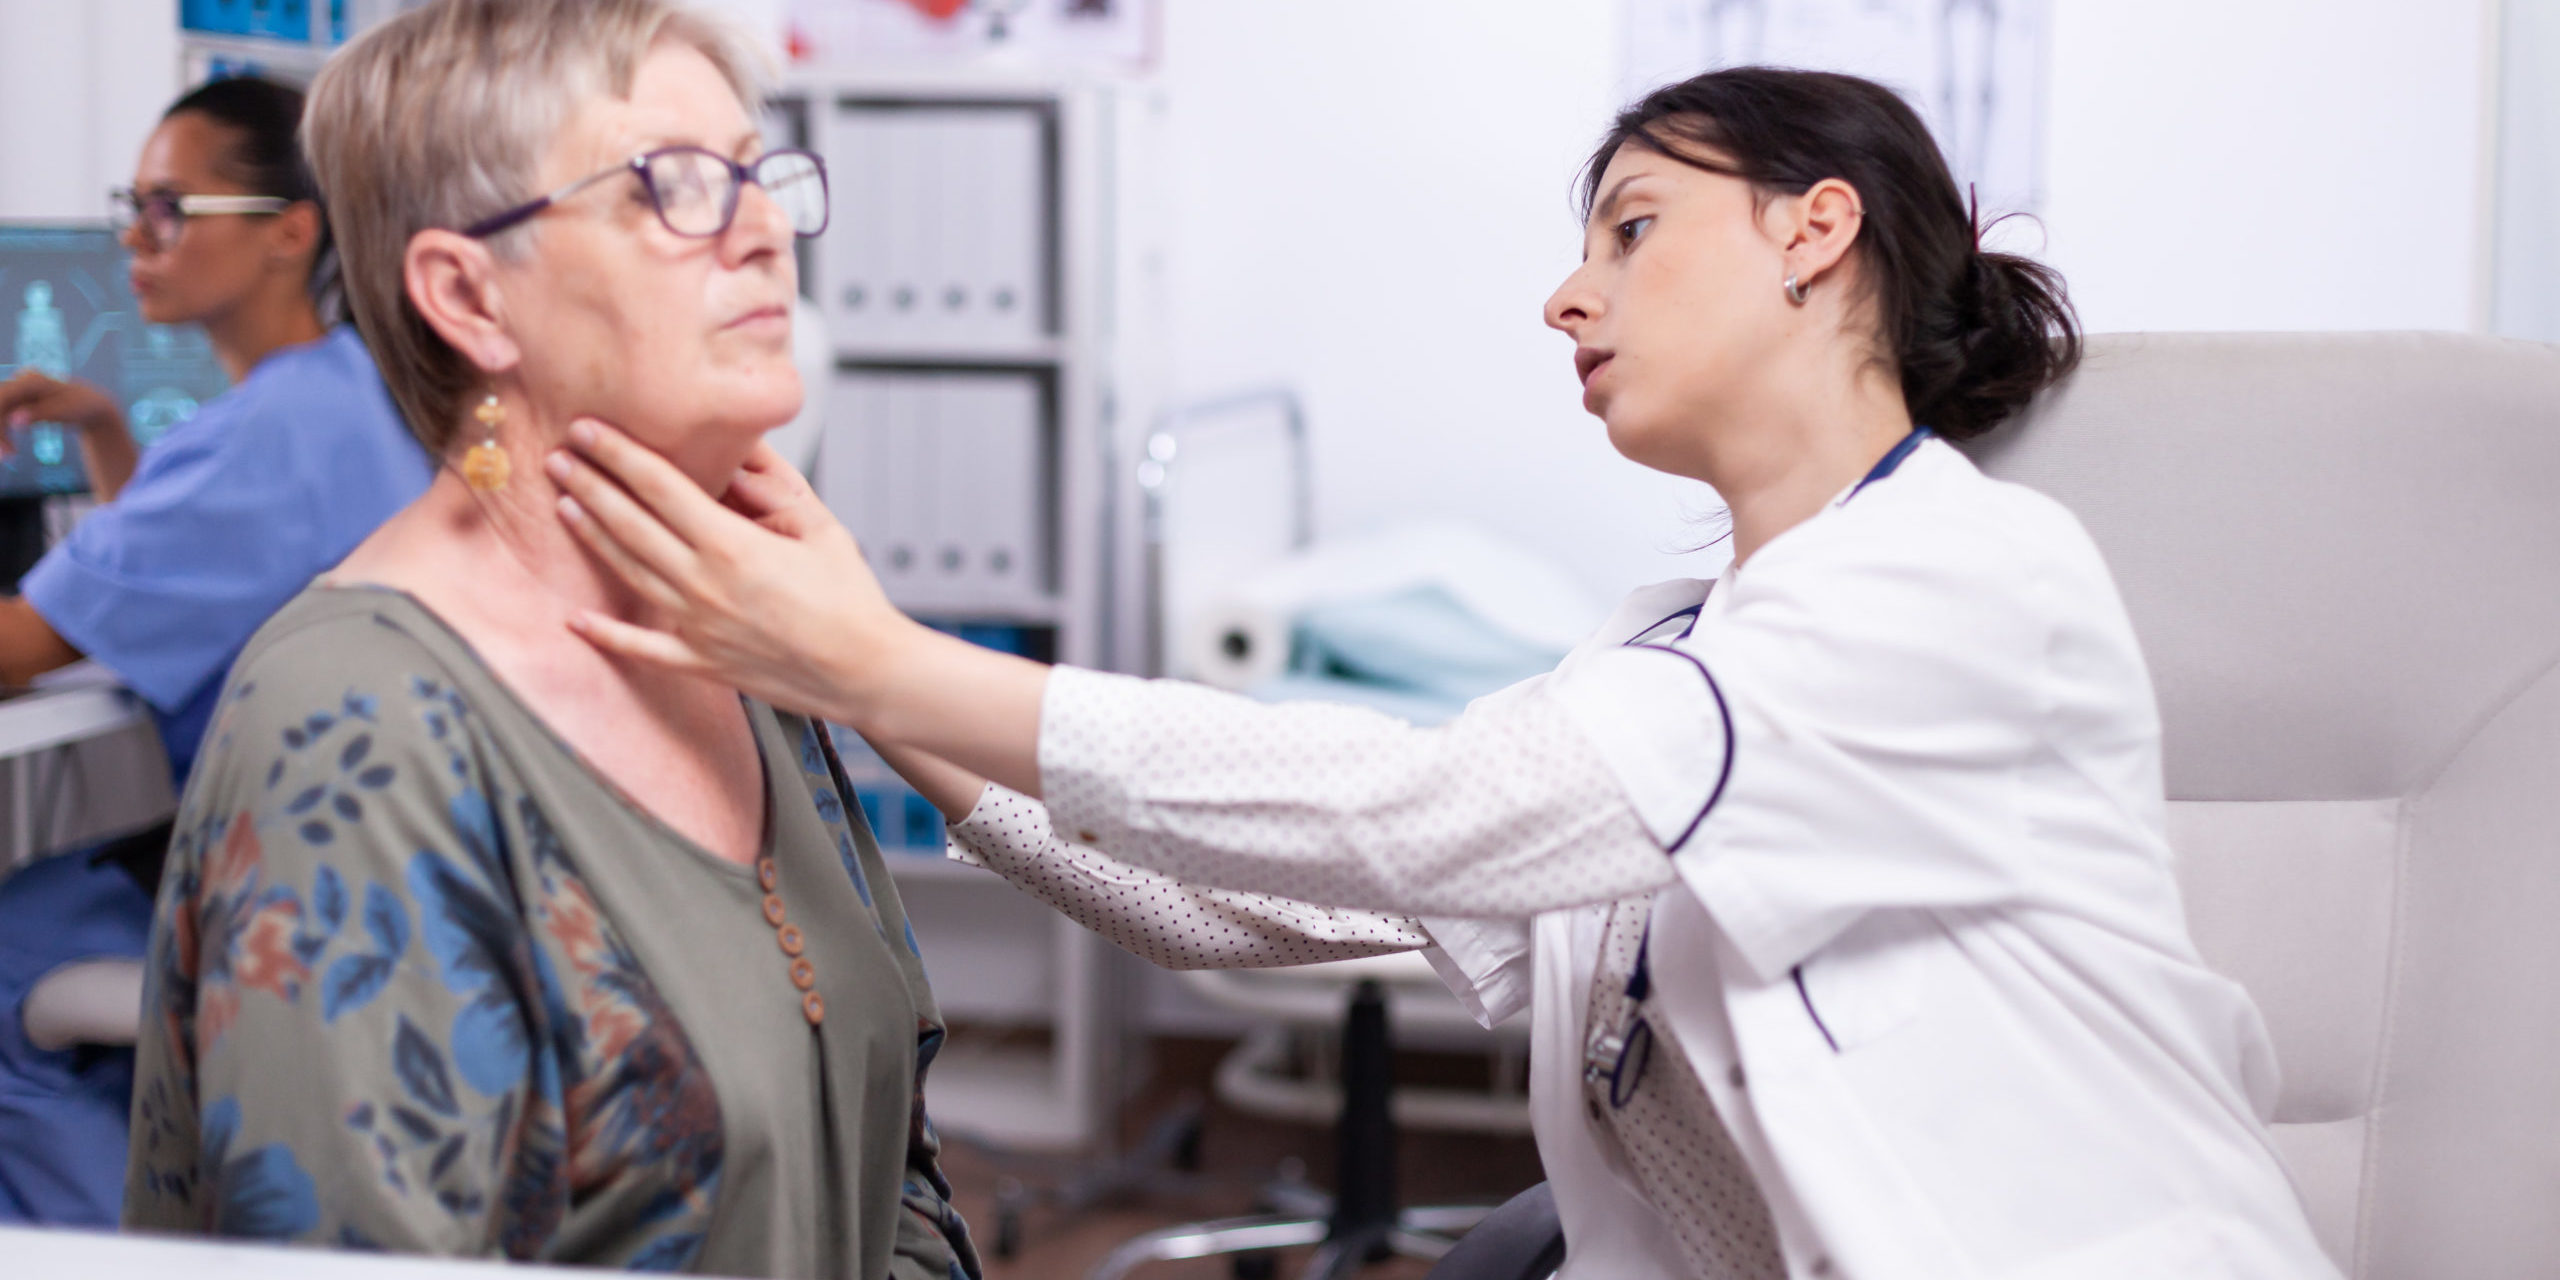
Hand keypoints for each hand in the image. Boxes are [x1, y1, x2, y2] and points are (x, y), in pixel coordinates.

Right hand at [0, 370, 121, 450]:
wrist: (88, 404)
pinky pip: (2, 417)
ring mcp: (16, 391)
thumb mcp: (65, 411)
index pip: (2, 399)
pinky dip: (3, 433)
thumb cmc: (81, 406)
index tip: (5, 448)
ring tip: (9, 455)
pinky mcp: (15, 402)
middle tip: (7, 456)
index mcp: (31, 380)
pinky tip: (11, 449)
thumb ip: (40, 414)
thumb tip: (15, 420)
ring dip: (0, 435)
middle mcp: (19, 381)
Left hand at [546, 418, 920, 726]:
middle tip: (558, 459)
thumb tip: (741, 459)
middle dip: (590, 485)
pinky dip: (606, 635)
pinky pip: (642, 647)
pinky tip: (576, 620)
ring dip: (592, 536)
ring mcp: (697, 626)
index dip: (618, 454)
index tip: (588, 430)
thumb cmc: (851, 599)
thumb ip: (776, 490)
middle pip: (630, 523)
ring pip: (628, 571)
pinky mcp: (702, 662)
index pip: (659, 487)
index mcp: (732, 545)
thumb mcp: (821, 528)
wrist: (865, 671)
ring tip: (564, 505)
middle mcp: (704, 583)